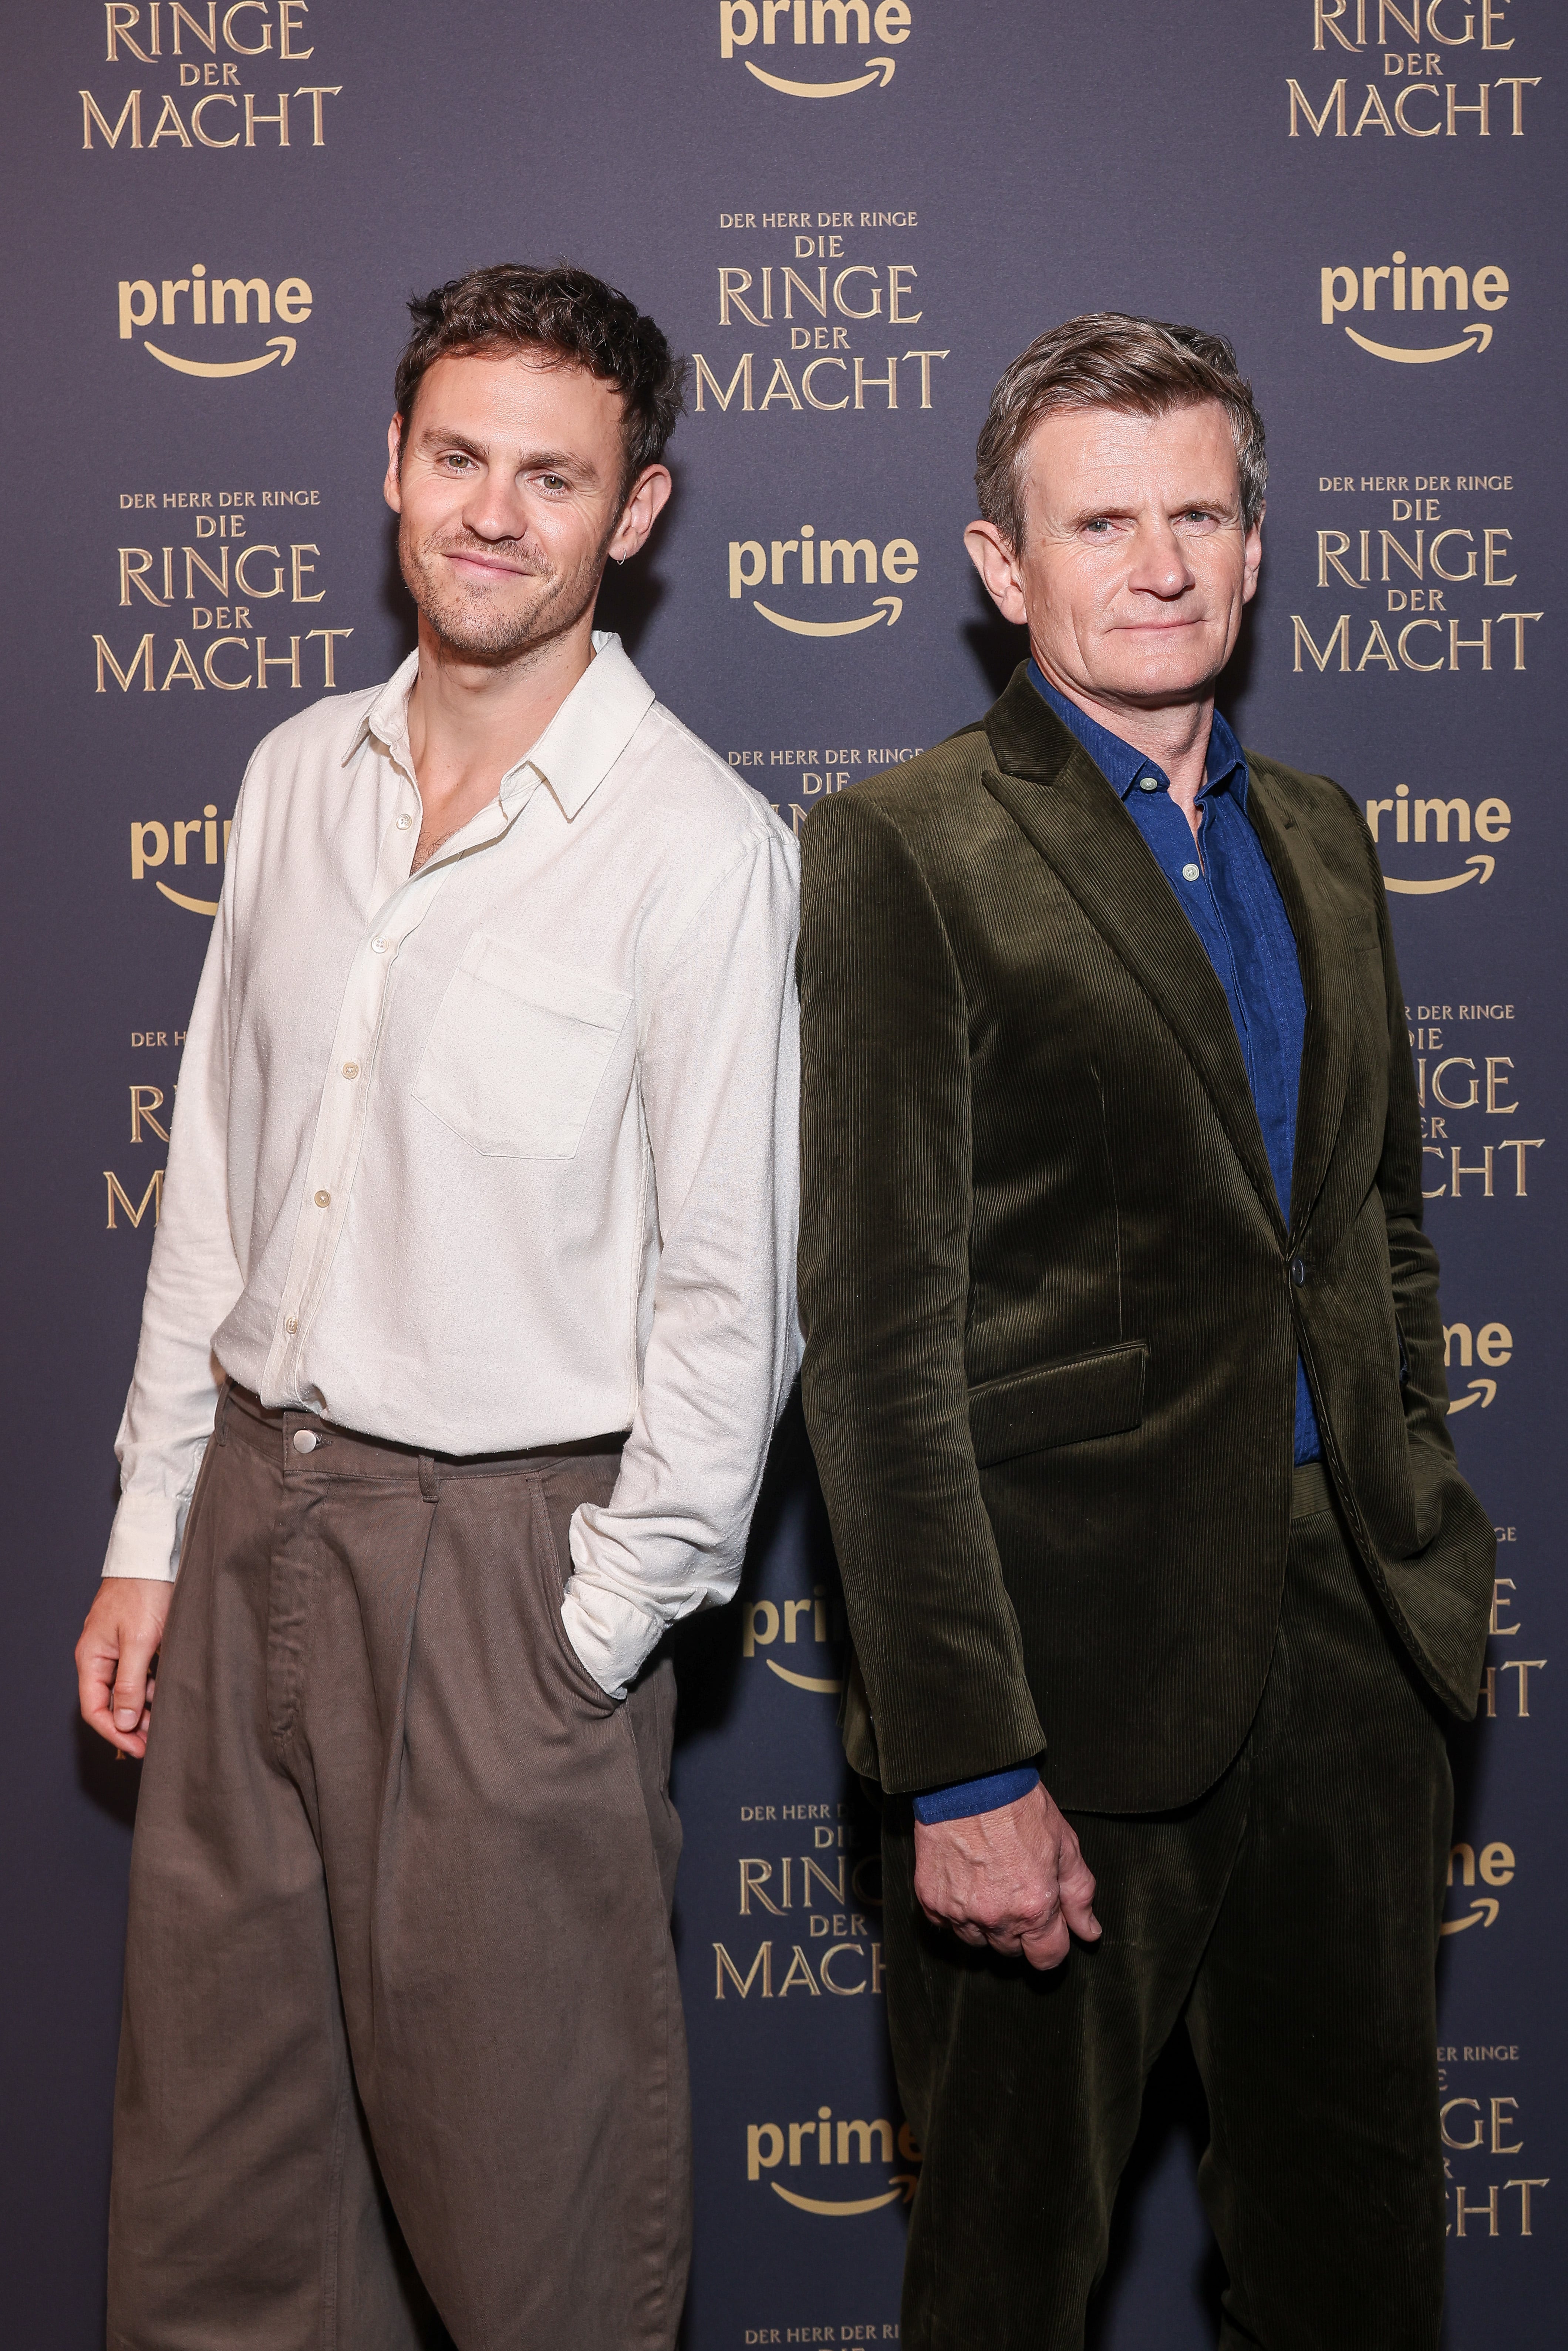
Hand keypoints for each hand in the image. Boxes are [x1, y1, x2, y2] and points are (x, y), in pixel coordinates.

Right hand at [76, 1577, 172, 1758]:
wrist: (156, 1555)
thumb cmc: (145, 1591)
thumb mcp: (139, 1641)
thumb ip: (129, 1683)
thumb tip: (121, 1722)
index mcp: (92, 1657)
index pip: (94, 1708)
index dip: (115, 1733)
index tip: (138, 1749)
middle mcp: (100, 1655)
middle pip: (110, 1702)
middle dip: (130, 1724)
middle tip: (155, 1741)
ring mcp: (117, 1647)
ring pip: (126, 1689)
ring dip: (143, 1707)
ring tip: (165, 1721)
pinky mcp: (136, 1639)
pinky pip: (139, 1672)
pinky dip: (151, 1687)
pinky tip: (168, 1693)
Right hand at [913, 1780, 1099, 1970]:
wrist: (968, 1778)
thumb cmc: (1019, 1807)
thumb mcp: (1064, 1845)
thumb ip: (1079, 1895)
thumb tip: (1090, 1933)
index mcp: (1033, 1908)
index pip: (1047, 1959)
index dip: (1051, 1942)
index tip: (1048, 1924)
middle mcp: (995, 1918)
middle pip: (1012, 1951)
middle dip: (1019, 1929)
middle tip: (1016, 1889)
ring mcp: (959, 1911)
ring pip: (978, 1941)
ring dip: (986, 1922)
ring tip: (989, 1881)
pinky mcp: (930, 1900)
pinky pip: (946, 1924)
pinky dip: (956, 1909)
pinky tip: (964, 1879)